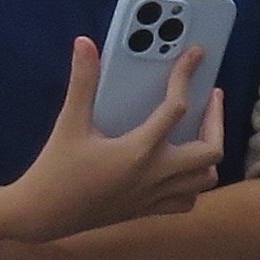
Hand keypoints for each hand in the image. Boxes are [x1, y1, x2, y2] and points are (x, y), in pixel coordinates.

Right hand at [0, 36, 219, 241]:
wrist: (43, 215)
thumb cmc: (55, 169)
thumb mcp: (69, 123)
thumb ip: (83, 82)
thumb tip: (85, 44)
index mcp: (138, 151)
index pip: (176, 108)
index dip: (186, 76)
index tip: (194, 57)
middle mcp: (154, 176)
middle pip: (210, 151)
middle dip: (216, 120)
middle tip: (209, 98)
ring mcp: (153, 196)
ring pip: (205, 179)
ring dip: (210, 153)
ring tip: (202, 131)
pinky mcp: (146, 210)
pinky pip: (186, 200)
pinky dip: (194, 183)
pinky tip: (182, 167)